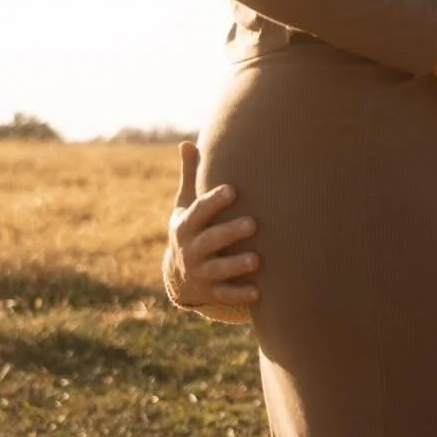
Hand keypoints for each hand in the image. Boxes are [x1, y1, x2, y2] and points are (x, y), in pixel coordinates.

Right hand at [163, 141, 260, 312]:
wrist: (176, 277)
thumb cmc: (190, 228)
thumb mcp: (185, 205)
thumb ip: (189, 176)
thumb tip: (187, 142)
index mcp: (185, 226)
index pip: (199, 212)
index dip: (213, 202)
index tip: (233, 189)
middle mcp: (190, 250)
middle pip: (209, 241)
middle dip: (229, 233)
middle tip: (253, 223)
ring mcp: (199, 273)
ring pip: (217, 270)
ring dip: (236, 265)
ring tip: (257, 259)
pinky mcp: (209, 292)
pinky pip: (224, 294)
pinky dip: (240, 294)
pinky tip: (259, 291)